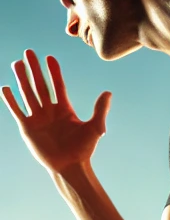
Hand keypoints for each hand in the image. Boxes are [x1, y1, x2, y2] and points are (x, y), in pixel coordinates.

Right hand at [2, 50, 111, 172]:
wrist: (70, 167)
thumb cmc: (83, 150)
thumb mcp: (94, 128)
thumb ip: (100, 111)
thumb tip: (108, 93)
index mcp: (65, 110)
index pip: (58, 86)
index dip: (54, 72)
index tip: (49, 57)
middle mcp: (50, 111)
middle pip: (40, 85)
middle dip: (34, 69)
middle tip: (28, 52)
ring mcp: (38, 118)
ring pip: (28, 94)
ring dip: (22, 78)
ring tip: (16, 63)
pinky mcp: (27, 128)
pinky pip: (17, 110)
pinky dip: (11, 100)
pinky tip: (5, 88)